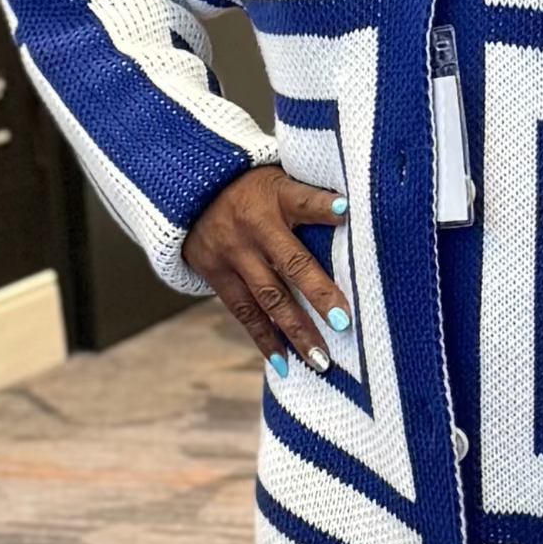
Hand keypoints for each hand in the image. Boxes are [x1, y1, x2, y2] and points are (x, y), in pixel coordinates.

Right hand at [182, 165, 351, 376]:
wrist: (189, 195)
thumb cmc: (252, 190)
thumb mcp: (276, 180)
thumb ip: (309, 197)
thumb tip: (353, 213)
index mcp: (273, 196)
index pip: (301, 200)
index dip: (323, 206)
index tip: (346, 211)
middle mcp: (252, 227)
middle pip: (289, 262)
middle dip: (317, 293)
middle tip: (343, 322)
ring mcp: (231, 254)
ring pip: (268, 298)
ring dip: (295, 331)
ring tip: (320, 360)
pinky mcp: (214, 274)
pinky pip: (244, 312)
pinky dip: (264, 339)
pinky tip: (284, 364)